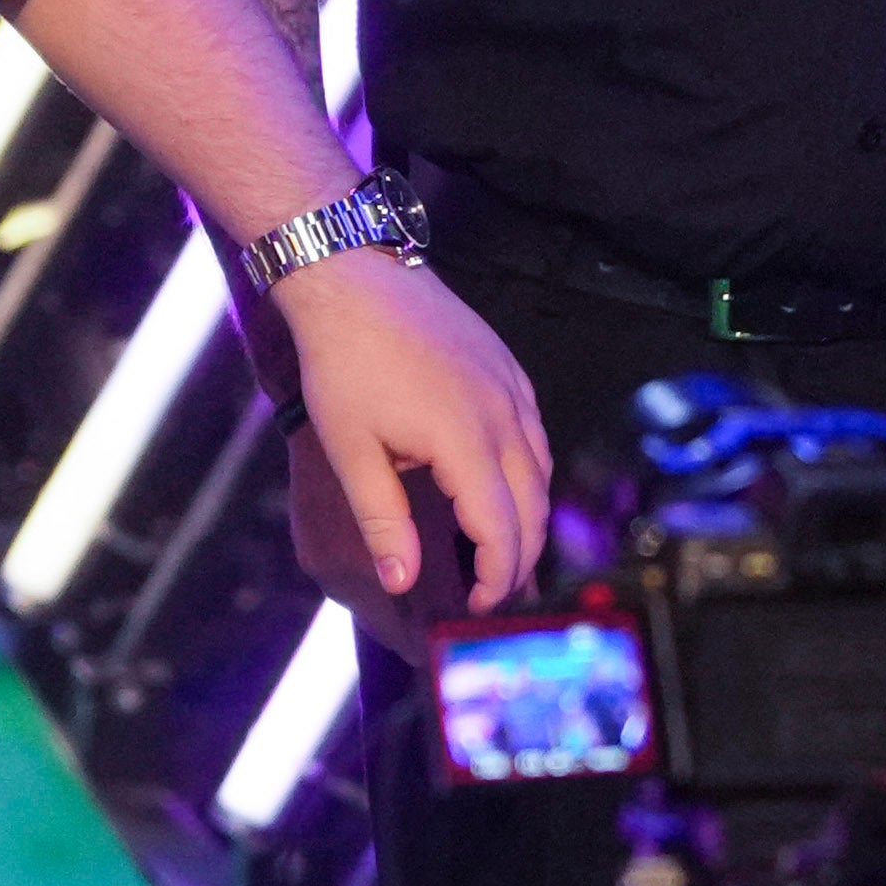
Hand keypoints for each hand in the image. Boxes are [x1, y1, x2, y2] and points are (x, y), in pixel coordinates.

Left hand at [275, 252, 551, 611]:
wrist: (352, 278)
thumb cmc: (343, 362)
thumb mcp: (351, 450)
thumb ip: (382, 521)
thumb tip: (401, 582)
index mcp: (467, 442)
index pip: (502, 530)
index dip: (497, 576)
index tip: (481, 607)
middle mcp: (505, 416)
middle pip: (534, 507)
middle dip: (521, 558)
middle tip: (498, 592)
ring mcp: (513, 389)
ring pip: (542, 471)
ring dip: (529, 517)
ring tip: (504, 552)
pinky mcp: (509, 369)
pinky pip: (535, 434)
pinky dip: (529, 474)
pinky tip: (506, 489)